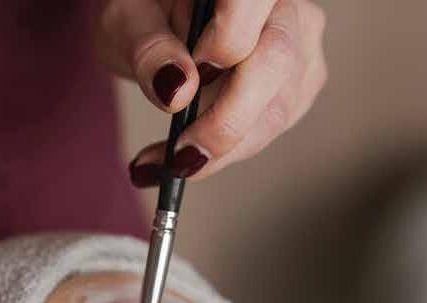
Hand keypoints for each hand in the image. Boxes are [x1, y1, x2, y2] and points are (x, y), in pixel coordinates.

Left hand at [94, 0, 327, 185]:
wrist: (161, 24)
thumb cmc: (145, 13)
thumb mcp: (126, 21)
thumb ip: (149, 48)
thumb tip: (177, 91)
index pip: (251, 4)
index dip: (223, 46)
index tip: (182, 85)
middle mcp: (284, 6)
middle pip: (276, 62)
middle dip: (226, 122)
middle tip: (178, 158)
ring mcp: (300, 45)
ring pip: (279, 108)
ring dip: (222, 148)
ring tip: (166, 163)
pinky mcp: (299, 83)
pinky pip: (272, 127)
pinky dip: (228, 151)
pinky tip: (187, 157)